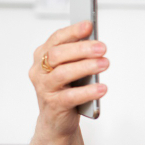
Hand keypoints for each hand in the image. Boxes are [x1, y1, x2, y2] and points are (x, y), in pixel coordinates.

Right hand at [30, 20, 107, 136]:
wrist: (56, 120)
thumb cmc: (65, 89)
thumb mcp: (70, 69)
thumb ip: (78, 56)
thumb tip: (95, 43)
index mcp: (42, 56)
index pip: (56, 39)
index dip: (72, 31)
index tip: (89, 25)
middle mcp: (39, 70)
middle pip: (57, 55)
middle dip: (81, 49)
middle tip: (102, 48)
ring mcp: (44, 88)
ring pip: (62, 74)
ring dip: (86, 67)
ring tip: (105, 64)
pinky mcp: (53, 105)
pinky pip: (70, 97)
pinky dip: (88, 92)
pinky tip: (102, 88)